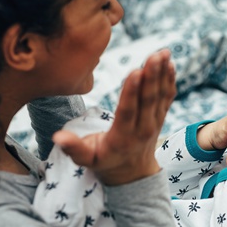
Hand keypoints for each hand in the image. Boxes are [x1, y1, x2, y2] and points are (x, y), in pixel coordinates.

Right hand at [52, 49, 175, 185]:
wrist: (132, 174)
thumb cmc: (105, 163)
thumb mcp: (86, 160)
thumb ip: (73, 148)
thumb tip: (57, 137)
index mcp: (122, 137)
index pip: (128, 112)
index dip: (131, 92)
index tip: (135, 71)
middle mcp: (143, 129)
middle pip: (148, 100)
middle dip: (152, 76)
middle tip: (154, 55)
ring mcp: (154, 123)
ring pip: (160, 95)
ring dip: (163, 73)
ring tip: (164, 52)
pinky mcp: (160, 117)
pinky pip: (167, 97)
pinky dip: (170, 80)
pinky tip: (170, 62)